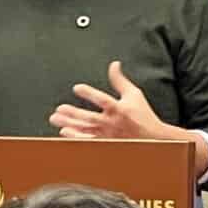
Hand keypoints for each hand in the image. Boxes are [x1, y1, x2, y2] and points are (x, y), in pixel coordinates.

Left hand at [50, 62, 179, 143]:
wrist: (152, 139)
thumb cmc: (143, 115)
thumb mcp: (134, 94)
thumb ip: (120, 81)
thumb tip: (114, 64)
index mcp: (120, 109)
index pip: (103, 100)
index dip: (89, 94)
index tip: (76, 88)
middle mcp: (112, 123)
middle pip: (89, 118)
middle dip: (73, 113)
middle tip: (59, 109)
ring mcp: (108, 135)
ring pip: (85, 130)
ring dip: (70, 124)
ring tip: (55, 118)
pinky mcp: (105, 143)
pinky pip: (88, 141)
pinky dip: (76, 137)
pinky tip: (65, 132)